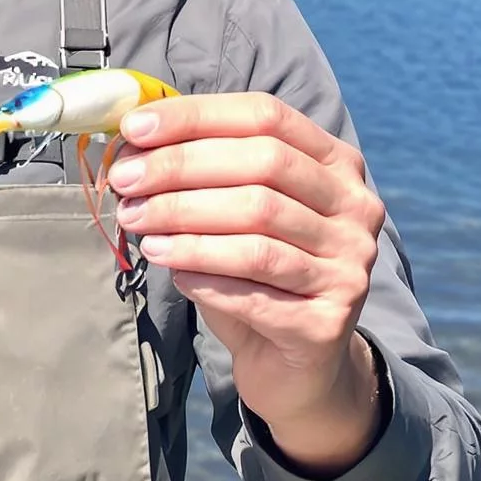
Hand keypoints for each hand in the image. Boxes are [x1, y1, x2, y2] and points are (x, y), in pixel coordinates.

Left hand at [106, 92, 387, 475]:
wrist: (293, 364)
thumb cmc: (252, 272)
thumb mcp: (234, 206)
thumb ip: (202, 168)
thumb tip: (133, 138)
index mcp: (335, 162)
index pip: (265, 116)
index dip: (196, 117)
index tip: (133, 128)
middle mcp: (355, 208)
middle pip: (263, 165)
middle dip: (181, 167)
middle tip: (125, 181)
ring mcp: (349, 264)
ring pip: (258, 224)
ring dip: (184, 221)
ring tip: (136, 223)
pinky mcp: (330, 320)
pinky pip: (255, 284)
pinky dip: (205, 272)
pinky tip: (172, 270)